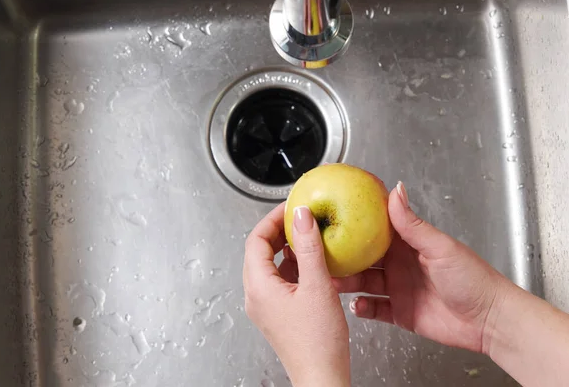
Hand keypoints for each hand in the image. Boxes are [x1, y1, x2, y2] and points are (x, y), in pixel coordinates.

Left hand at [243, 204, 349, 386]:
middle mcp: (256, 295)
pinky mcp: (276, 312)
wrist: (321, 376)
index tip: (290, 207)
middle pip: (259, 251)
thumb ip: (309, 247)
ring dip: (286, 249)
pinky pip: (278, 280)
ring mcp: (264, 305)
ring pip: (269, 265)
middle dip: (279, 232)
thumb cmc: (317, 341)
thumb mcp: (317, 285)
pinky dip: (292, 266)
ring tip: (308, 239)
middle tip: (299, 219)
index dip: (271, 219)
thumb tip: (302, 216)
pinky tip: (312, 264)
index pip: (256, 240)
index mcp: (258, 286)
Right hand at [333, 181, 510, 353]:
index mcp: (407, 244)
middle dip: (342, 257)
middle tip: (323, 256)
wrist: (489, 320)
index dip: (353, 225)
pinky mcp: (399, 312)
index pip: (374, 230)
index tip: (332, 220)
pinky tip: (356, 305)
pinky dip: (362, 308)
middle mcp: (399, 264)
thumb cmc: (473, 278)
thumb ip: (412, 223)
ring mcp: (398, 288)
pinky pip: (373, 309)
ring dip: (347, 282)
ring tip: (331, 282)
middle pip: (362, 258)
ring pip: (363, 283)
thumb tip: (396, 189)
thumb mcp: (439, 247)